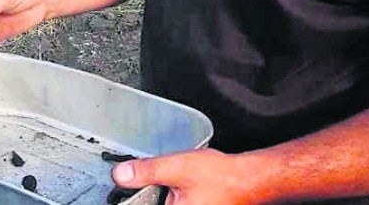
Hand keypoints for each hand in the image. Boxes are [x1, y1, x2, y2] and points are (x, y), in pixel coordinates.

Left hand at [112, 148, 252, 204]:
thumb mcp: (179, 168)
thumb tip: (121, 174)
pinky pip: (170, 203)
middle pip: (150, 204)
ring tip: (168, 180)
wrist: (247, 179)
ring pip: (160, 202)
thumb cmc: (221, 177)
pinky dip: (167, 196)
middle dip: (146, 194)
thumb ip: (148, 171)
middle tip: (155, 178)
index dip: (132, 198)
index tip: (126, 188)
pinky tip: (178, 185)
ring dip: (157, 194)